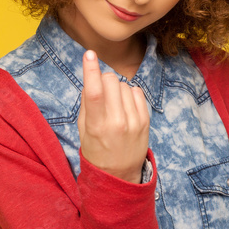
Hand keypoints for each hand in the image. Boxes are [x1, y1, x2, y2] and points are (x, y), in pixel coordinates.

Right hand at [77, 50, 149, 183]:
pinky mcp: (145, 120)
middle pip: (111, 81)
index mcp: (97, 126)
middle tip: (101, 93)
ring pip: (124, 85)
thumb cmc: (96, 150)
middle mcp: (117, 122)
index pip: (94, 92)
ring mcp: (134, 121)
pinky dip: (128, 94)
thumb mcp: (83, 130)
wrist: (120, 174)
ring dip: (116, 89)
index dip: (90, 70)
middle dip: (103, 80)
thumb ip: (86, 103)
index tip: (89, 54)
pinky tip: (124, 107)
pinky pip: (136, 92)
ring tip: (113, 106)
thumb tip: (92, 78)